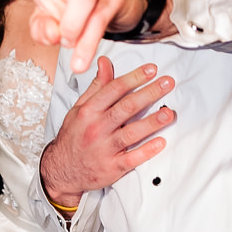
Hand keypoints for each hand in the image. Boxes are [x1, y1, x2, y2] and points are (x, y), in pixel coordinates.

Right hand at [39, 57, 175, 205]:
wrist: (62, 170)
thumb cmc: (73, 136)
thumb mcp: (79, 108)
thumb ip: (96, 86)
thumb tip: (105, 62)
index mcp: (89, 111)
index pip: (114, 89)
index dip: (134, 77)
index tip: (152, 69)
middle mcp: (96, 128)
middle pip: (126, 107)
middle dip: (149, 93)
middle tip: (168, 83)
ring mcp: (104, 149)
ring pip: (131, 132)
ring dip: (152, 122)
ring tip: (169, 112)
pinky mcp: (112, 168)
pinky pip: (132, 159)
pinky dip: (147, 151)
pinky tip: (161, 142)